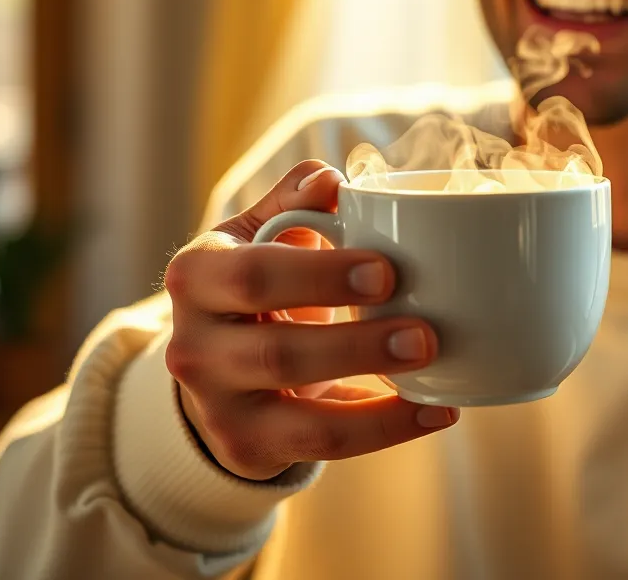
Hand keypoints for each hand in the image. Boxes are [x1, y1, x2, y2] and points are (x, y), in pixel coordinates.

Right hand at [164, 160, 458, 480]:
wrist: (214, 359)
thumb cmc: (253, 278)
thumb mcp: (259, 230)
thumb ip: (295, 201)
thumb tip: (330, 180)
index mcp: (198, 276)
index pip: (252, 277)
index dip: (318, 277)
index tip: (385, 271)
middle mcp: (194, 348)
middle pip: (277, 354)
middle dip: (355, 347)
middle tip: (425, 333)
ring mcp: (219, 408)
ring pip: (302, 418)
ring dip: (378, 406)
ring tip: (433, 372)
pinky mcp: (249, 448)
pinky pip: (323, 447)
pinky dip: (384, 431)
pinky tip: (434, 410)